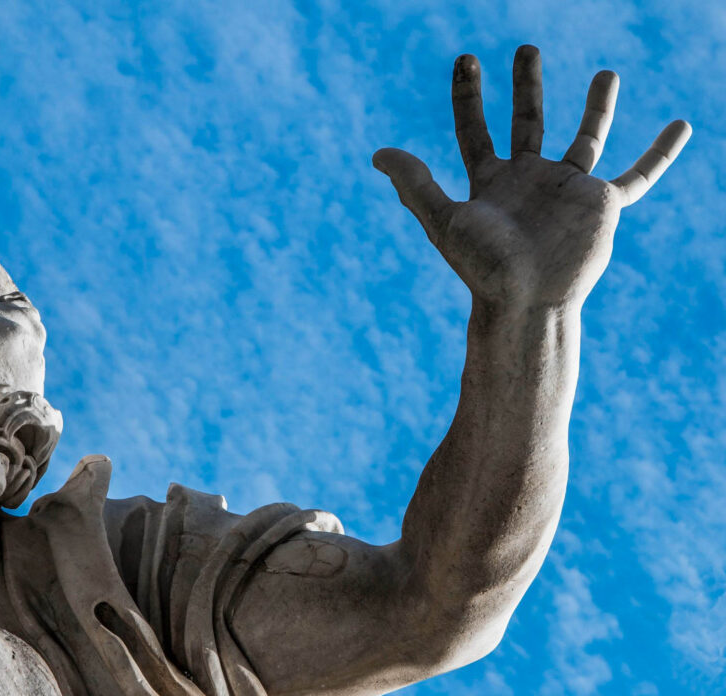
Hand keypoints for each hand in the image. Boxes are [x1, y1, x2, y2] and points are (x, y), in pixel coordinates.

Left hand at [373, 45, 689, 308]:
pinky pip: (639, 174)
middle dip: (526, 86)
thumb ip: (415, 184)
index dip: (468, 95)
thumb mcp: (444, 220)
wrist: (525, 302)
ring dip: (597, 106)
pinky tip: (681, 126)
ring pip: (586, 137)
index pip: (475, 129)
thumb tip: (378, 153)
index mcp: (490, 182)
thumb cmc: (483, 267)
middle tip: (527, 49)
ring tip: (607, 73)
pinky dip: (661, 152)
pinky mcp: (601, 205)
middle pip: (528, 122)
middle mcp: (529, 180)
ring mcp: (567, 190)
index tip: (466, 60)